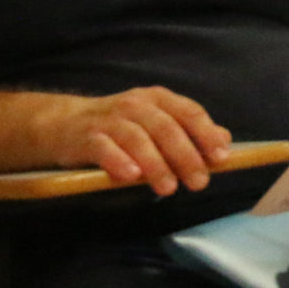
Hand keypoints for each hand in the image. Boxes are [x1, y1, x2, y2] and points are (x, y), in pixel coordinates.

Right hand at [33, 86, 231, 196]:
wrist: (63, 125)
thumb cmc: (120, 128)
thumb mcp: (156, 123)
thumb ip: (189, 131)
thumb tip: (225, 141)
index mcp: (158, 99)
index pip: (189, 112)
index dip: (206, 134)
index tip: (221, 158)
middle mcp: (135, 104)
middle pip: (166, 128)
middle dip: (185, 155)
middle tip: (199, 182)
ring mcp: (109, 119)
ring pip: (137, 138)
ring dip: (155, 164)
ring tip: (168, 188)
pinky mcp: (86, 137)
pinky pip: (104, 147)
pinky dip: (118, 161)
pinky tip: (131, 177)